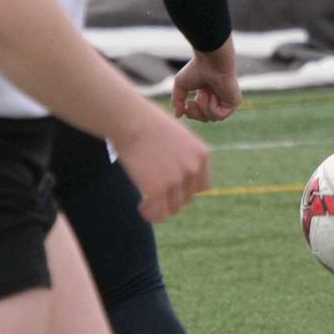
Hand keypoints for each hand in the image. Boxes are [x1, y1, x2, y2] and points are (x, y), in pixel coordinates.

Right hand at [114, 108, 210, 222]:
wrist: (131, 120)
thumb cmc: (148, 124)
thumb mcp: (178, 137)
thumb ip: (184, 156)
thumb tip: (179, 177)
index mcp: (201, 155)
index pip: (201, 186)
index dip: (187, 189)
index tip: (173, 188)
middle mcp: (193, 169)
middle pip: (187, 197)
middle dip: (172, 197)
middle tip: (155, 193)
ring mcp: (176, 180)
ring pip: (173, 208)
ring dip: (161, 207)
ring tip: (147, 201)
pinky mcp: (157, 188)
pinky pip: (158, 213)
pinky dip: (150, 213)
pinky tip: (142, 206)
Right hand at [172, 40, 241, 122]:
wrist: (211, 61)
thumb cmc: (196, 69)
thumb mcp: (181, 85)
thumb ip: (177, 101)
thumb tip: (178, 116)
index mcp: (207, 93)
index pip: (200, 113)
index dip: (192, 113)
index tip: (187, 104)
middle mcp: (218, 97)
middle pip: (206, 118)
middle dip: (196, 114)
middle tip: (192, 103)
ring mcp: (227, 100)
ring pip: (212, 118)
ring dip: (204, 107)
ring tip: (203, 93)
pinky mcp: (234, 102)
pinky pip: (220, 115)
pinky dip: (212, 107)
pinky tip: (213, 95)